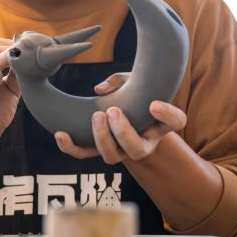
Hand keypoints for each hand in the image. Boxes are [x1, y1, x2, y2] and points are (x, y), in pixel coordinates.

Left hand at [54, 72, 186, 163]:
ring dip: (101, 138)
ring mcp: (120, 150)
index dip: (168, 116)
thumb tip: (99, 90)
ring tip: (96, 116)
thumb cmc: (133, 93)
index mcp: (159, 123)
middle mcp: (143, 142)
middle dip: (123, 133)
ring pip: (112, 157)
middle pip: (136, 150)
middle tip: (113, 111)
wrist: (124, 110)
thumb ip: (120, 81)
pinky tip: (61, 134)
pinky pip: (85, 153)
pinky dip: (71, 147)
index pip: (176, 122)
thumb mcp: (133, 80)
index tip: (154, 104)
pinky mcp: (99, 149)